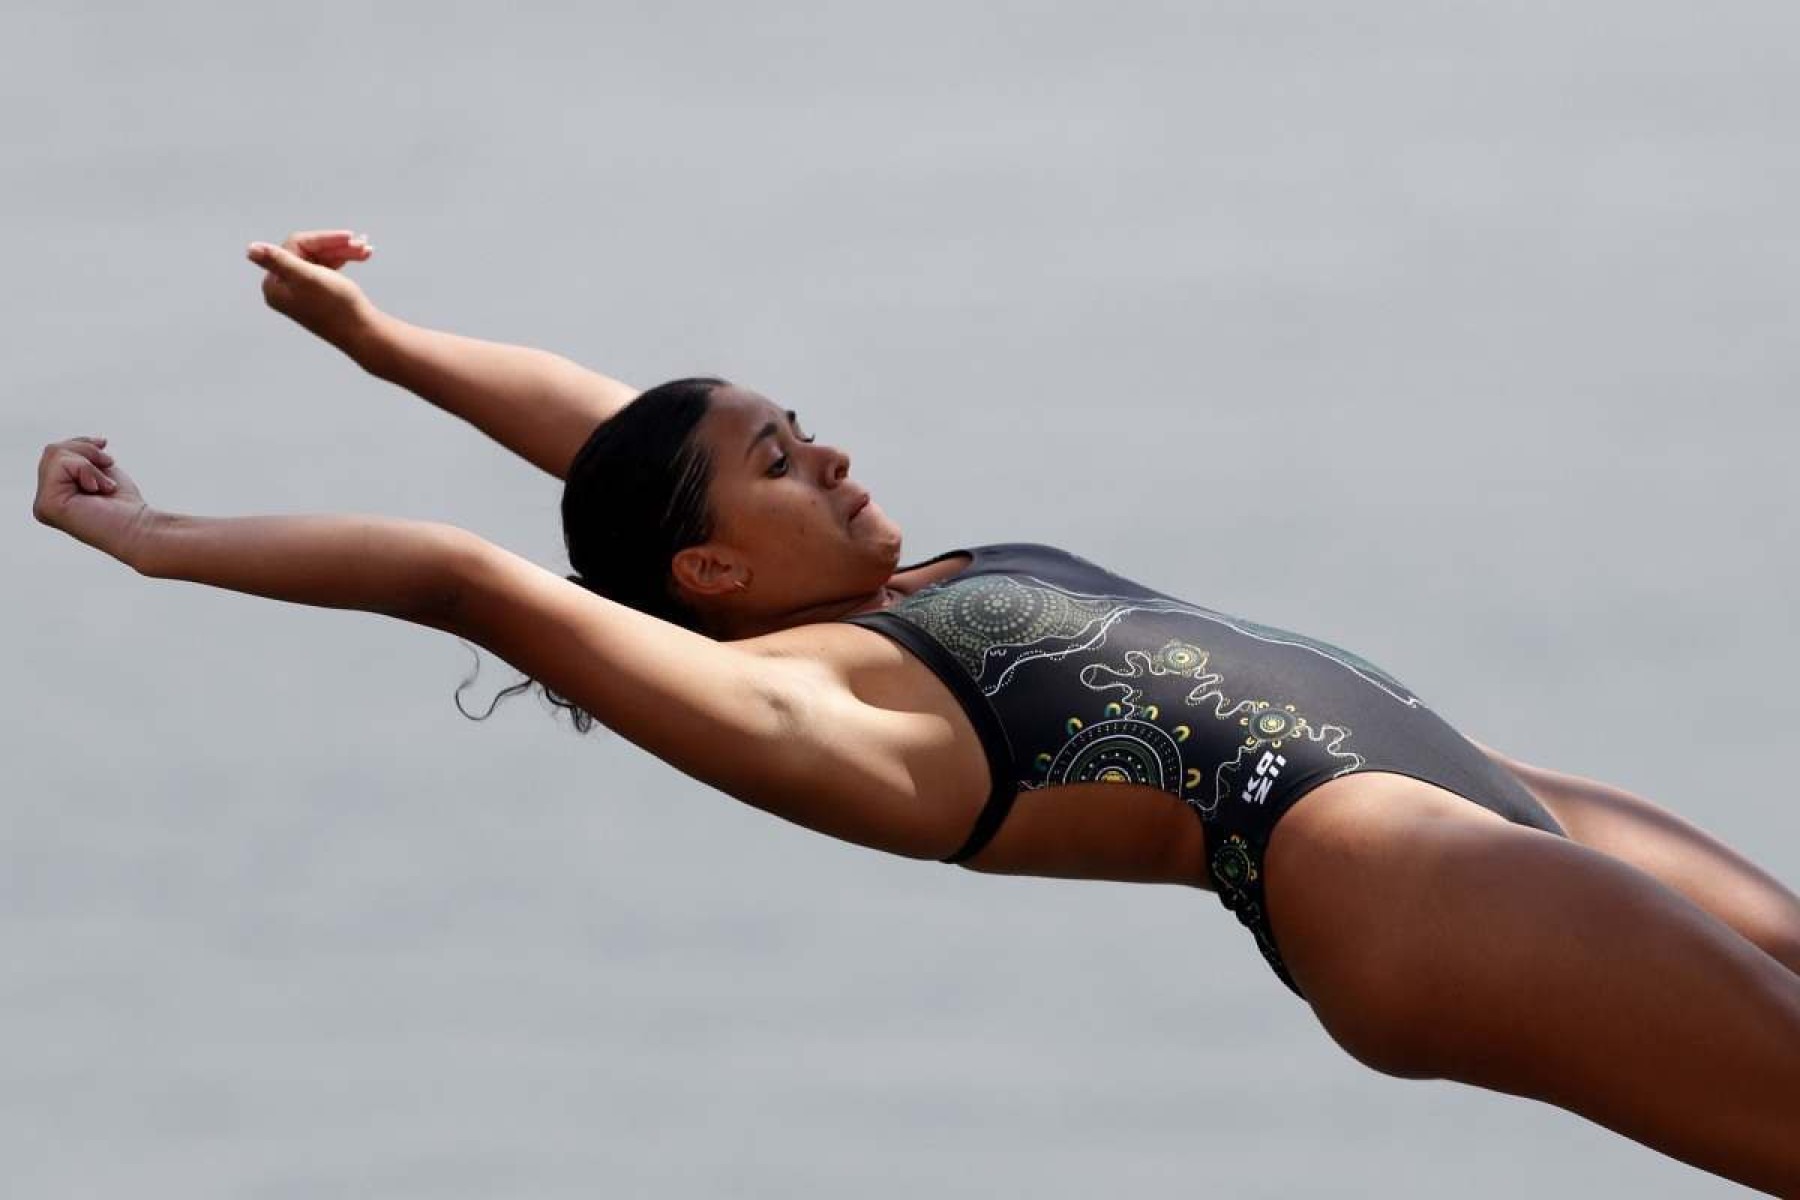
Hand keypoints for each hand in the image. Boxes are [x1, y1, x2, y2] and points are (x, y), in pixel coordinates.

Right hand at [32, 437, 154, 566]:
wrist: (138, 528)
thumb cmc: (125, 504)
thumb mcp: (100, 471)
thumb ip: (79, 458)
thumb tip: (78, 442)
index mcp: (54, 495)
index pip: (54, 455)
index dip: (81, 444)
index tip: (105, 448)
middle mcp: (44, 501)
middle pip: (52, 451)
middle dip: (86, 450)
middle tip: (109, 462)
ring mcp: (43, 505)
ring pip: (54, 454)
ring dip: (89, 462)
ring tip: (105, 483)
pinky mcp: (48, 505)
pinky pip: (61, 465)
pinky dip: (87, 470)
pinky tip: (99, 489)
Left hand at [246, 229, 376, 354]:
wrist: (363, 333)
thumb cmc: (337, 307)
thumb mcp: (307, 278)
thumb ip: (279, 261)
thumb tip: (250, 249)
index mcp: (276, 285)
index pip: (295, 247)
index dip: (323, 239)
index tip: (348, 236)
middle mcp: (285, 288)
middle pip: (309, 252)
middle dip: (337, 246)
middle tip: (362, 243)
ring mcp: (301, 290)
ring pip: (321, 258)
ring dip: (345, 252)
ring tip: (367, 250)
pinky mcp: (318, 293)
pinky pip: (327, 268)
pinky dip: (344, 260)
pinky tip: (362, 256)